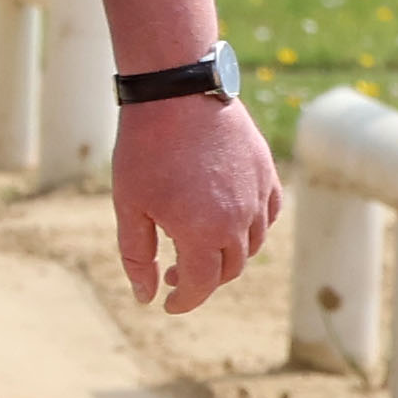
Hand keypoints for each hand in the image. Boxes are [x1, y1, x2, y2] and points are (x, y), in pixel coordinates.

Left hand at [113, 91, 278, 313]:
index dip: (184, 300)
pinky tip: (227, 224)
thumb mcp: (129, 205)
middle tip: (173, 274)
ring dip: (227, 256)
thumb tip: (146, 296)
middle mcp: (239, 220)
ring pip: (252, 244)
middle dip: (202, 280)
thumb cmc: (144, 150)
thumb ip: (137, 255)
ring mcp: (258, 196)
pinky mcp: (268, 173)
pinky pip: (268, 215)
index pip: (201, 284)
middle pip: (229, 269)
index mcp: (202, 233)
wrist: (176, 94)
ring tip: (195, 248)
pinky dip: (251, 229)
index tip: (168, 303)